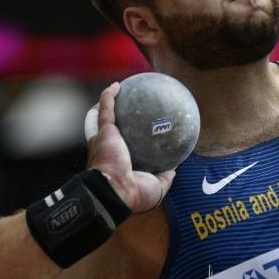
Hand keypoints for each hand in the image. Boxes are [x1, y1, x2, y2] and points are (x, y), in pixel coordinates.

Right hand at [85, 82, 175, 212]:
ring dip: (108, 104)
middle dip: (113, 122)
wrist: (116, 191)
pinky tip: (117, 85)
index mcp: (121, 164)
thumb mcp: (157, 188)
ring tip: (117, 92)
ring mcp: (105, 139)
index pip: (125, 149)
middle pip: (110, 131)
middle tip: (126, 111)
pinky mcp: (104, 131)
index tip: (139, 134)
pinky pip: (106, 109)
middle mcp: (110, 150)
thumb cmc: (134, 193)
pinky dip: (108, 96)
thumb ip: (165, 178)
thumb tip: (174, 169)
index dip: (129, 142)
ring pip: (103, 117)